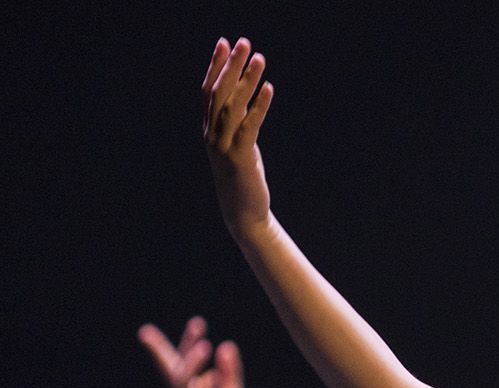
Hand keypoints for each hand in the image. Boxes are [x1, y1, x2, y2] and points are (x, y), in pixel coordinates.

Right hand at [140, 317, 247, 387]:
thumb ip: (229, 372)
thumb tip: (227, 345)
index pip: (184, 361)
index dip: (188, 341)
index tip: (198, 321)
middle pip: (176, 366)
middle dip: (181, 345)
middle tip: (195, 324)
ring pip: (181, 382)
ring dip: (192, 363)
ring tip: (205, 346)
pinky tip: (209, 378)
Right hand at [202, 38, 273, 237]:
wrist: (243, 214)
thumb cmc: (243, 179)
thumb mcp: (238, 146)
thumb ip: (237, 124)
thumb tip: (246, 101)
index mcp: (210, 130)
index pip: (209, 91)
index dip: (216, 66)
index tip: (224, 42)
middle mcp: (212, 134)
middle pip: (219, 93)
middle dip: (231, 65)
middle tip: (243, 42)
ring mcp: (224, 146)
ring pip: (232, 106)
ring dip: (246, 80)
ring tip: (259, 58)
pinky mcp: (240, 158)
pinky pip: (250, 126)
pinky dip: (259, 106)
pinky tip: (268, 88)